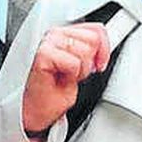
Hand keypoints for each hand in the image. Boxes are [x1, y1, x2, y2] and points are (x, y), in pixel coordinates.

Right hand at [21, 23, 113, 137]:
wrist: (38, 111)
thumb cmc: (54, 93)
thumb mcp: (81, 67)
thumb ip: (91, 50)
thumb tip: (103, 43)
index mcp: (63, 35)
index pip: (95, 30)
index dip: (104, 49)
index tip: (100, 64)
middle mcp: (54, 35)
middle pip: (93, 39)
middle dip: (89, 62)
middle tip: (75, 74)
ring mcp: (47, 42)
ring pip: (85, 50)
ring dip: (80, 70)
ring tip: (66, 77)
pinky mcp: (44, 54)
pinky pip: (74, 63)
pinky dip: (72, 76)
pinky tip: (60, 79)